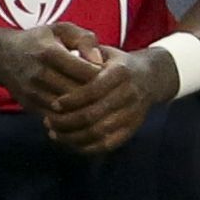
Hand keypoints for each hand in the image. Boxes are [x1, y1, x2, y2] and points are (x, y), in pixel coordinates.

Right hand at [0, 21, 115, 120]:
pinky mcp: (29, 105)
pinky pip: (56, 117)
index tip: (110, 73)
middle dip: (97, 94)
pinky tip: (84, 110)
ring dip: (86, 108)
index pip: (85, 71)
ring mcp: (32, 92)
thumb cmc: (41, 40)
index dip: (103, 74)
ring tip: (100, 103)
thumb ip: (85, 39)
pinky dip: (72, 117)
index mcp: (49, 52)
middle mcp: (38, 74)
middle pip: (77, 92)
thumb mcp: (62, 29)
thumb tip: (100, 60)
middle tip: (110, 93)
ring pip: (67, 108)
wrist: (4, 56)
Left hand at [39, 46, 167, 156]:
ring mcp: (133, 113)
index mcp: (121, 72)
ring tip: (54, 132)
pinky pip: (108, 144)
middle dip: (66, 121)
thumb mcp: (105, 51)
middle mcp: (130, 93)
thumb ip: (86, 53)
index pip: (93, 89)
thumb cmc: (117, 64)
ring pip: (99, 132)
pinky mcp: (133, 128)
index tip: (54, 103)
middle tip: (48, 121)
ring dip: (72, 136)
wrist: (151, 77)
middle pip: (94, 114)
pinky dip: (86, 147)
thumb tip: (68, 58)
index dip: (71, 99)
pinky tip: (70, 142)